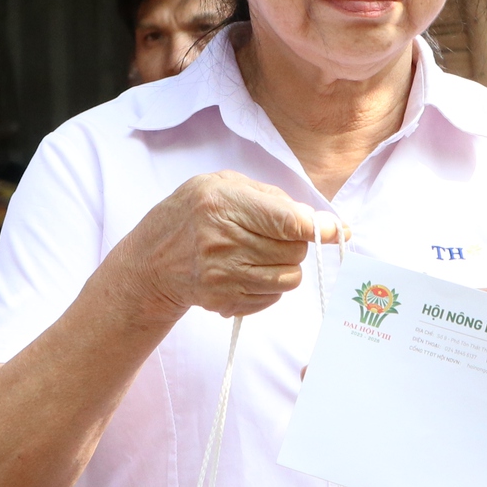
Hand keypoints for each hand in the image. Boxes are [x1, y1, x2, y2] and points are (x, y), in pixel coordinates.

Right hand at [127, 172, 340, 320]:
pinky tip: (247, 271)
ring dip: (285, 267)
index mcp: (222, 203)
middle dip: (295, 244)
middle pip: (294, 252)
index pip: (287, 222)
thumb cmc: (192, 214)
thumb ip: (273, 198)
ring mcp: (222, 276)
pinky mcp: (224, 301)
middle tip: (274, 236)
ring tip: (261, 254)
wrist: (151, 260)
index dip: (318, 228)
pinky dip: (269, 285)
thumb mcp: (223, 184)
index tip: (335, 230)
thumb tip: (323, 222)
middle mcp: (222, 241)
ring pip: (289, 278)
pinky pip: (272, 297)